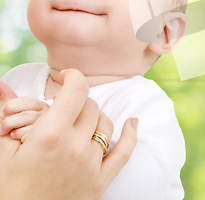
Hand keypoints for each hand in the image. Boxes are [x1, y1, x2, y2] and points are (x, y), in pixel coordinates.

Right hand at [0, 69, 137, 199]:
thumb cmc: (6, 189)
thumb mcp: (2, 151)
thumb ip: (6, 114)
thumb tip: (3, 86)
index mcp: (50, 135)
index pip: (76, 90)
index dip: (72, 77)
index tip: (66, 76)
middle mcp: (75, 147)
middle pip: (89, 106)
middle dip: (75, 102)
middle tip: (60, 110)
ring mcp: (91, 165)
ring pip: (105, 124)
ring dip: (93, 117)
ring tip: (79, 120)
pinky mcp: (99, 182)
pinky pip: (124, 153)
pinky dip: (131, 135)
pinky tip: (132, 122)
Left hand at [0, 97, 49, 139]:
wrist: (30, 139)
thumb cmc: (20, 121)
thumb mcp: (16, 108)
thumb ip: (7, 95)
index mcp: (39, 105)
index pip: (25, 102)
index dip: (10, 108)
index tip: (2, 113)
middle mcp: (46, 114)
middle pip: (25, 115)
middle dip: (9, 122)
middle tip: (3, 128)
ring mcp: (46, 126)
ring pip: (28, 127)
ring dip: (14, 131)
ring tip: (10, 133)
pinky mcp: (45, 136)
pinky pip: (29, 136)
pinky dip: (19, 137)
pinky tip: (17, 137)